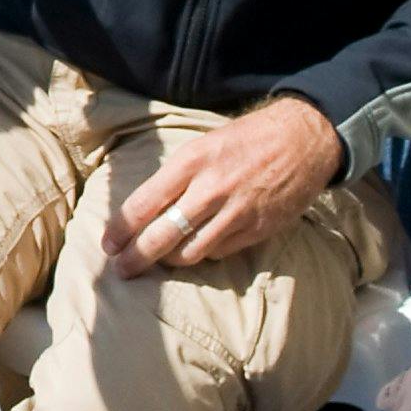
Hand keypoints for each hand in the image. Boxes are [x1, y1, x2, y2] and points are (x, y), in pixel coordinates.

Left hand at [105, 95, 343, 274]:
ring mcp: (236, 213)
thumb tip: (145, 210)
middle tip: (121, 269)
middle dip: (136, 257)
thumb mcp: (203, 145)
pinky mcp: (258, 230)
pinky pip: (219, 253)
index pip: (144, 203)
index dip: (121, 229)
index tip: (108, 244)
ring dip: (169, 260)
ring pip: (190, 252)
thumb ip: (176, 177)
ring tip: (158, 261)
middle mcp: (211, 189)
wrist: (302, 140)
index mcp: (192, 162)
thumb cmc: (245, 140)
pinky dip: (203, 254)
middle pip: (162, 235)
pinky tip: (195, 250)